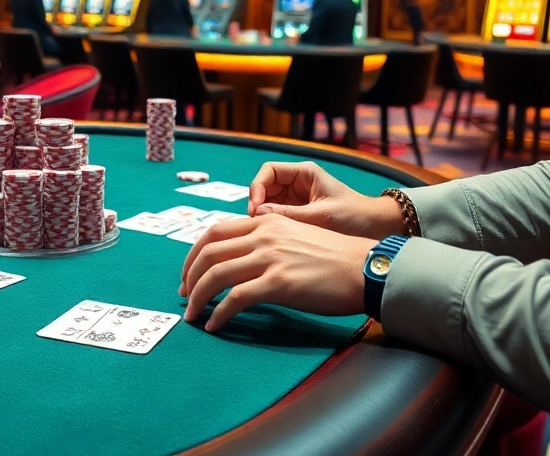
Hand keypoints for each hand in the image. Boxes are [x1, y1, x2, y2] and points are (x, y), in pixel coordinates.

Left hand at [179, 214, 373, 330]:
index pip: (214, 232)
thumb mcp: (296, 237)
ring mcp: (269, 259)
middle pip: (208, 252)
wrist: (366, 268)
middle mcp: (263, 236)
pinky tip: (214, 325)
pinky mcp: (278, 283)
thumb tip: (243, 258)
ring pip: (215, 275)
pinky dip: (219, 313)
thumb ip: (269, 241)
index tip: (188, 273)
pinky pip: (235, 299)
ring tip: (192, 315)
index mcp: (266, 224)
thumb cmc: (336, 258)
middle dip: (189, 276)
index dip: (194, 254)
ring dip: (197, 298)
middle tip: (184, 296)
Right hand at [248, 161, 402, 240]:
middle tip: (256, 224)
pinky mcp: (299, 215)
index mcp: (304, 173)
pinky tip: (272, 238)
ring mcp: (297, 200)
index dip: (257, 188)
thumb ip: (288, 215)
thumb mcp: (320, 216)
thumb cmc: (355, 217)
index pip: (269, 172)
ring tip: (263, 234)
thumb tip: (257, 214)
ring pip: (268, 204)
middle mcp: (297, 184)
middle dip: (258, 204)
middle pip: (265, 188)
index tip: (256, 208)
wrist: (378, 229)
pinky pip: (278, 217)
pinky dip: (272, 226)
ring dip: (263, 217)